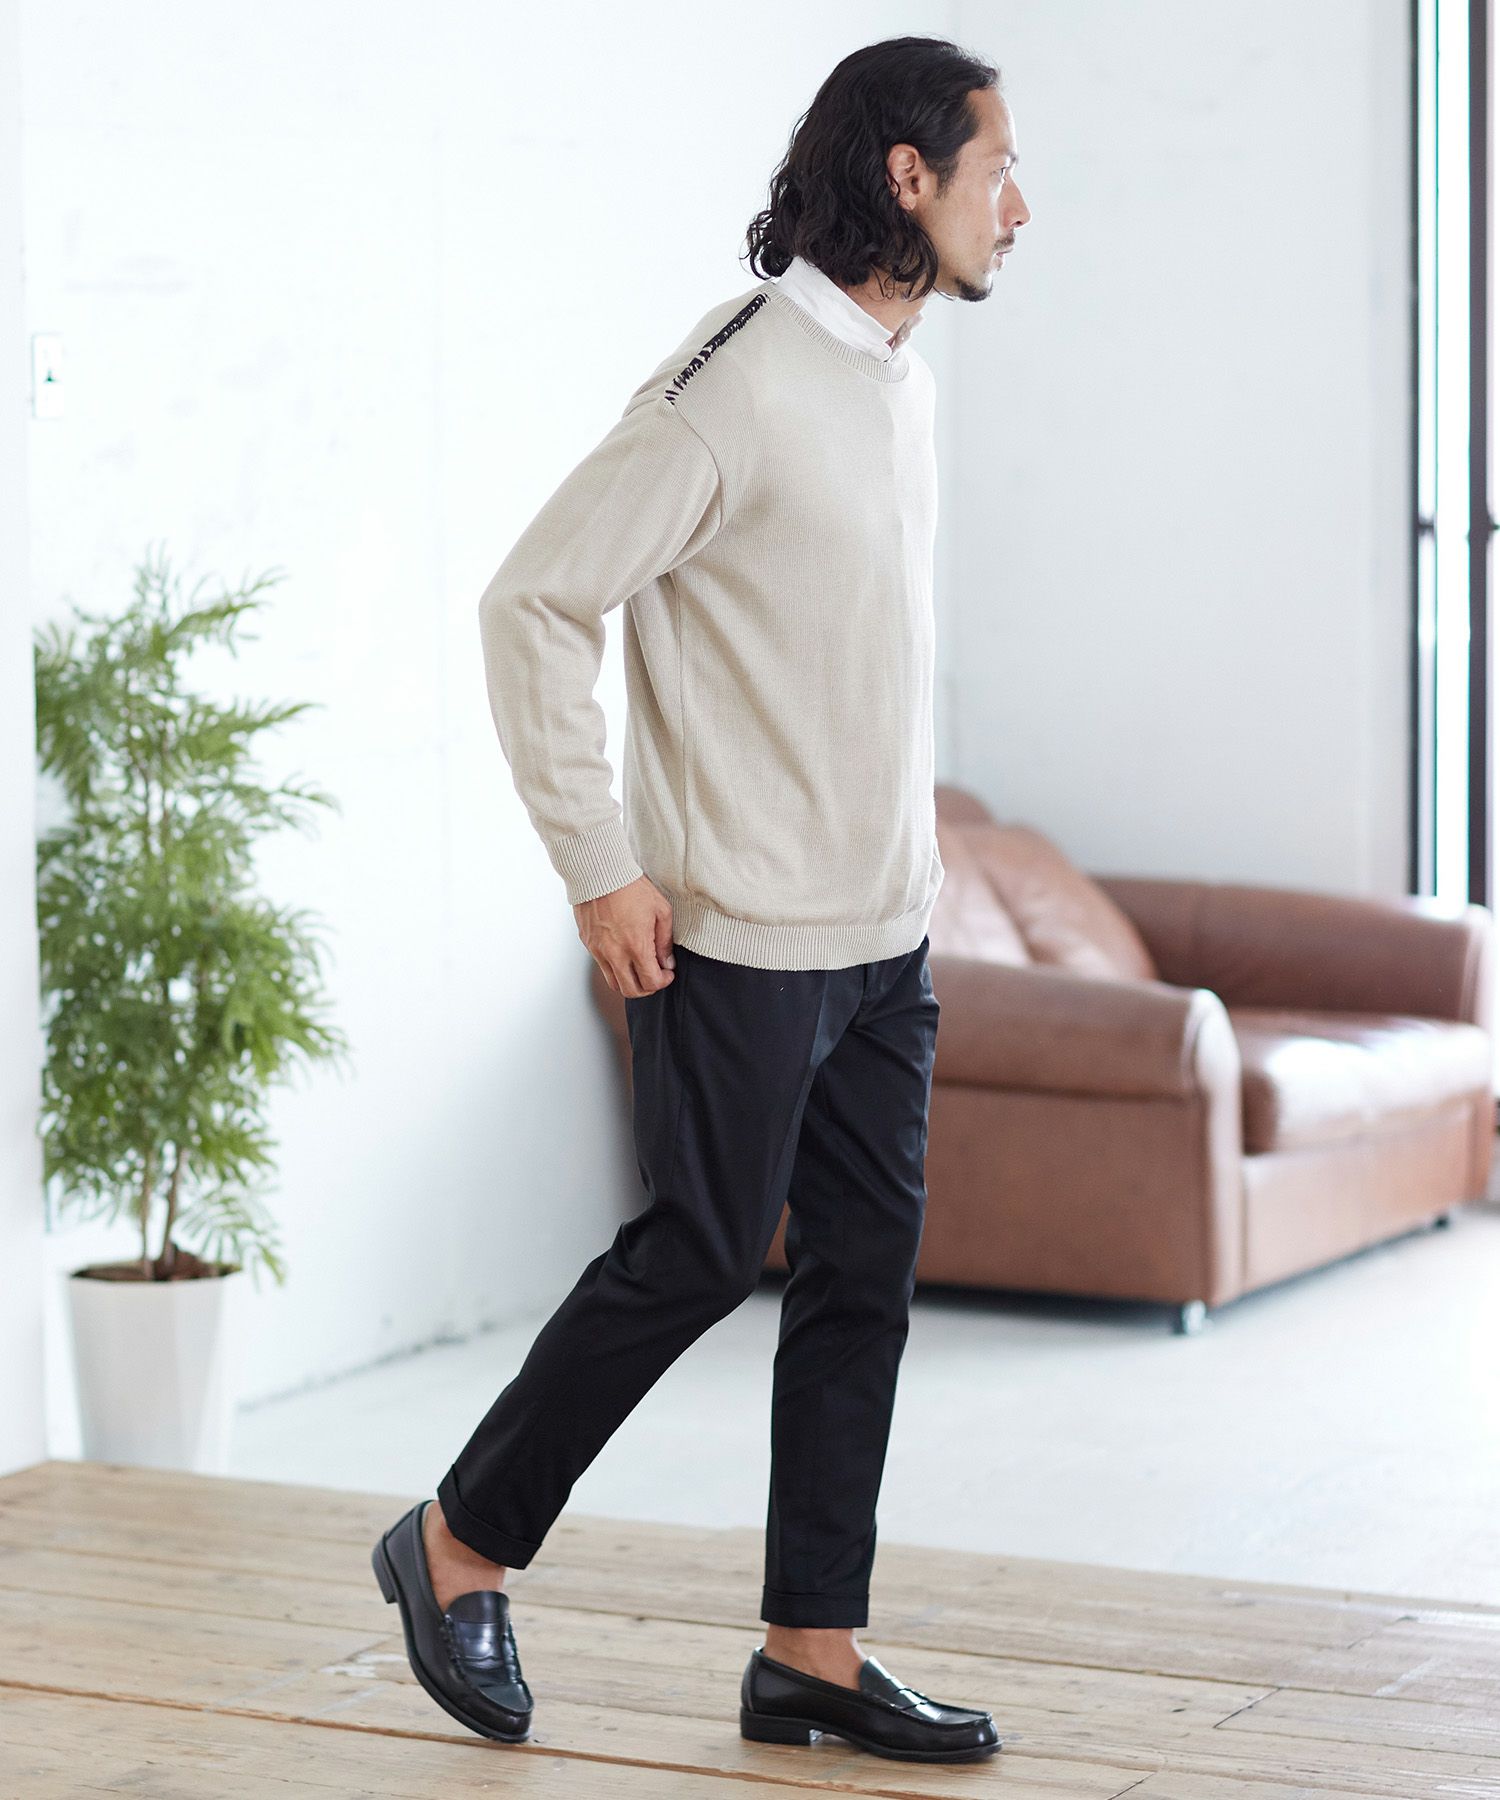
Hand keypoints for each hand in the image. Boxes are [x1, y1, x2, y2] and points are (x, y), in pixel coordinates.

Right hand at [574, 875, 675, 997]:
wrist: (599, 873)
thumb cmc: (632, 887)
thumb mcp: (661, 910)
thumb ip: (665, 941)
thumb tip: (667, 962)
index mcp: (636, 946)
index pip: (650, 982)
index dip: (663, 982)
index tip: (667, 973)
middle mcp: (615, 953)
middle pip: (631, 991)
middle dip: (647, 988)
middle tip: (654, 976)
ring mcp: (599, 951)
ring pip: (614, 983)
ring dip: (629, 982)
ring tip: (639, 968)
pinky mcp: (588, 944)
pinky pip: (602, 966)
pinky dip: (615, 968)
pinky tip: (624, 953)